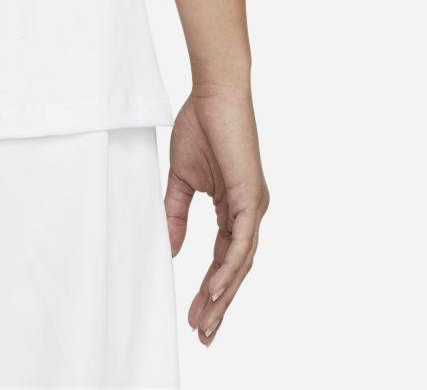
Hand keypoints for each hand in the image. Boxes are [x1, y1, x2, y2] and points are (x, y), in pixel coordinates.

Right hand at [165, 85, 268, 346]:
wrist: (214, 93)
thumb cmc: (200, 125)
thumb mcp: (181, 178)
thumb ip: (177, 214)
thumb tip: (173, 250)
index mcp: (234, 208)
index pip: (224, 258)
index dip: (210, 288)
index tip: (196, 315)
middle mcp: (249, 212)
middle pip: (236, 270)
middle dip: (219, 304)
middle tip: (204, 334)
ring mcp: (253, 207)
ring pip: (241, 264)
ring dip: (223, 295)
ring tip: (206, 321)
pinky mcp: (252, 198)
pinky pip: (242, 244)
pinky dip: (230, 269)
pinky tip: (218, 290)